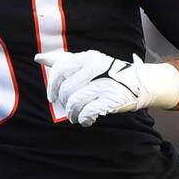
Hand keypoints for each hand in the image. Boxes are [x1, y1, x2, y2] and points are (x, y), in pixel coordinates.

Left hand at [35, 49, 178, 127]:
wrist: (139, 83)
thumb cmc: (108, 73)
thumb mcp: (87, 62)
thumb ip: (63, 60)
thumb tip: (38, 58)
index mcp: (86, 58)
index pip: (60, 70)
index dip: (52, 86)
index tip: (52, 98)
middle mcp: (94, 69)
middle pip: (67, 91)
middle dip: (65, 105)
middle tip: (69, 111)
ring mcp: (103, 84)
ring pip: (75, 103)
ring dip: (73, 114)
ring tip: (77, 117)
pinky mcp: (111, 99)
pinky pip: (88, 112)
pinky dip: (84, 119)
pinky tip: (87, 120)